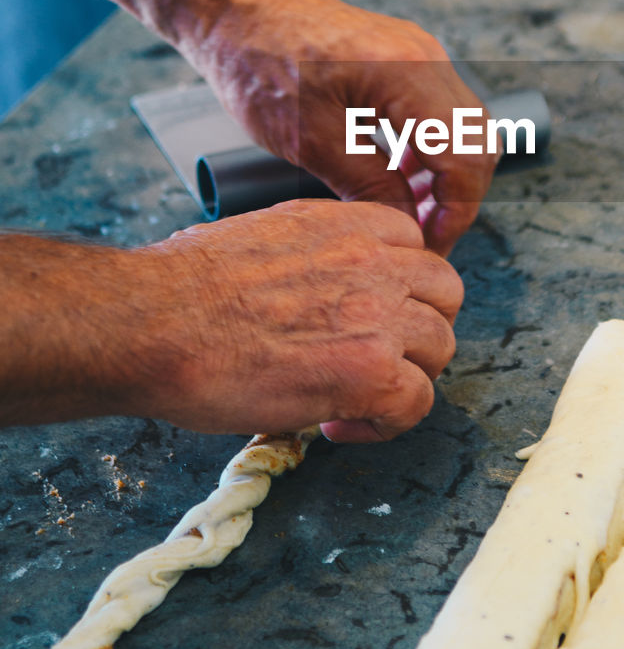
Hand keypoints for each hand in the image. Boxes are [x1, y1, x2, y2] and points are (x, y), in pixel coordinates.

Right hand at [125, 200, 463, 440]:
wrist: (154, 322)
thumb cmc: (182, 286)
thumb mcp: (261, 235)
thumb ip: (311, 254)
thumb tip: (311, 287)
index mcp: (345, 224)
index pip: (414, 245)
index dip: (401, 285)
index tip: (376, 312)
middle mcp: (372, 261)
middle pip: (443, 293)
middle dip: (417, 328)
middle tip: (379, 357)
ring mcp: (379, 315)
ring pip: (439, 347)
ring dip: (405, 377)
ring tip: (357, 399)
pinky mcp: (370, 372)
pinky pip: (416, 403)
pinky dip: (386, 423)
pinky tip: (341, 425)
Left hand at [183, 0, 498, 254]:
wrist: (236, 10)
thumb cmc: (259, 63)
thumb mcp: (309, 137)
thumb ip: (367, 183)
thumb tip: (407, 225)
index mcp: (406, 74)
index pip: (465, 156)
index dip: (455, 210)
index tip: (431, 244)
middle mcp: (426, 56)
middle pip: (479, 140)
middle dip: (459, 196)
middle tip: (425, 235)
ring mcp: (420, 52)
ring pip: (465, 126)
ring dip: (447, 173)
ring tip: (411, 209)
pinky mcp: (406, 55)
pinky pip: (441, 108)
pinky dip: (433, 147)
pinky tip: (401, 172)